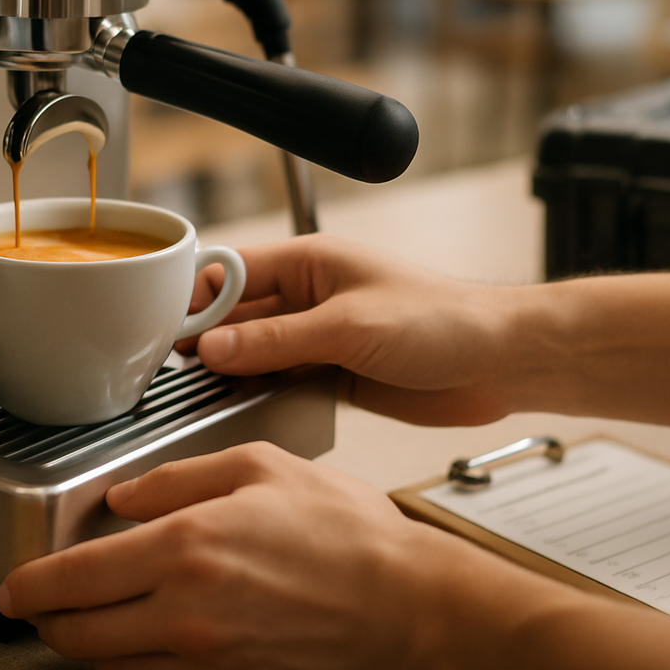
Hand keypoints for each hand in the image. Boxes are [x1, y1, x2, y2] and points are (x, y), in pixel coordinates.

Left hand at [0, 442, 481, 669]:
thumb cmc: (345, 533)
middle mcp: (185, 613)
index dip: (31, 586)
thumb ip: (180, 477)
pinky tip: (138, 635)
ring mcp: (205, 659)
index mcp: (188, 548)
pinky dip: (126, 663)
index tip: (13, 585)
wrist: (404, 606)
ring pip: (109, 666)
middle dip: (44, 620)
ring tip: (82, 615)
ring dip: (83, 642)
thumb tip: (125, 498)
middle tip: (35, 602)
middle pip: (79, 634)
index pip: (76, 578)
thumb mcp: (261, 467)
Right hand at [182, 234, 530, 425]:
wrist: (498, 363)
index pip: (234, 271)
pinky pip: (280, 379)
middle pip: (239, 314)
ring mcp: (320, 336)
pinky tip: (241, 406)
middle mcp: (309, 297)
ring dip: (232, 370)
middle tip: (176, 370)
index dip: (198, 298)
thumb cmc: (442, 320)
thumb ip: (278, 340)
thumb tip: (214, 346)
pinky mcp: (333, 372)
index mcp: (311, 262)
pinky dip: (259, 391)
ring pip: (256, 351)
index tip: (171, 331)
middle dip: (209, 339)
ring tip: (203, 393)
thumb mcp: (349, 327)